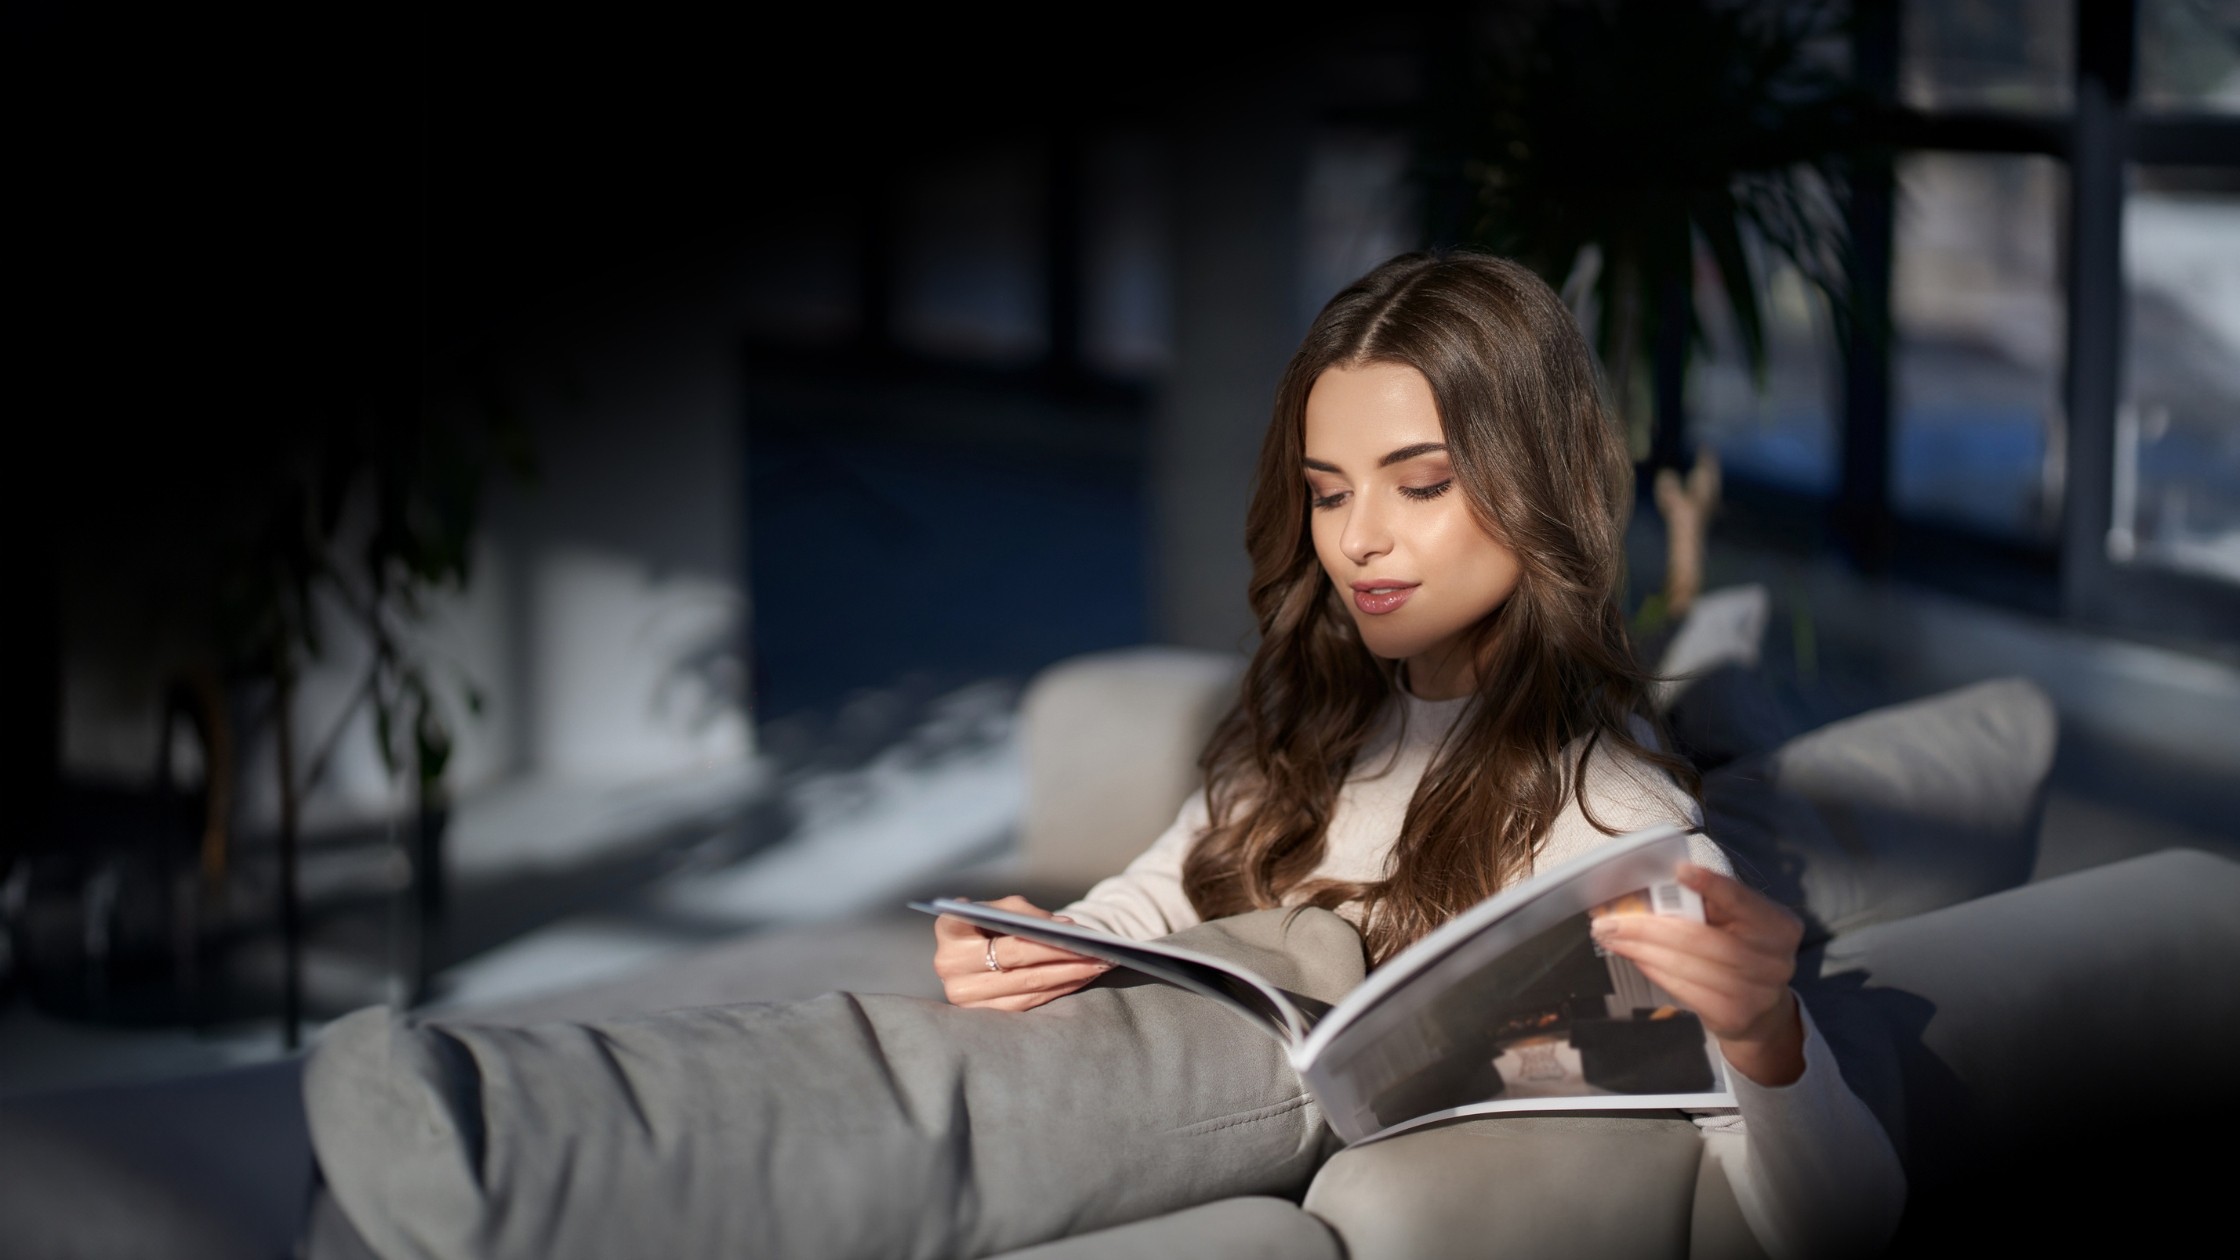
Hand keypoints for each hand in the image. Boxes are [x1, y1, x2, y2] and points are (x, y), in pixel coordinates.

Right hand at [933, 895, 1113, 1011]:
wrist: (969, 944)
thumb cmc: (988, 919)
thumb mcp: (1001, 906)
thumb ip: (1026, 913)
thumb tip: (1066, 929)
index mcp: (949, 929)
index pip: (1008, 943)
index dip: (1049, 944)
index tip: (1084, 940)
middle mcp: (948, 966)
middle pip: (1021, 969)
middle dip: (1067, 961)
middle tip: (1103, 956)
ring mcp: (962, 995)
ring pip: (1027, 989)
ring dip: (1068, 978)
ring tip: (1100, 966)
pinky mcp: (978, 1013)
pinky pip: (1024, 1005)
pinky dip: (1056, 991)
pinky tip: (1080, 979)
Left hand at [1588, 863, 1805, 1085]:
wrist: (1762, 1010)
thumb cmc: (1742, 953)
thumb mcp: (1737, 924)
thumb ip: (1708, 906)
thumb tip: (1651, 888)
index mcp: (1777, 925)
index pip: (1741, 900)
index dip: (1711, 885)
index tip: (1680, 871)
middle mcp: (1773, 959)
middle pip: (1701, 938)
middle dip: (1648, 926)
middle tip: (1610, 919)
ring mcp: (1755, 992)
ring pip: (1685, 964)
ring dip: (1640, 948)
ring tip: (1611, 936)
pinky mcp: (1732, 1016)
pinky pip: (1681, 988)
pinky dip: (1652, 968)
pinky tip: (1633, 956)